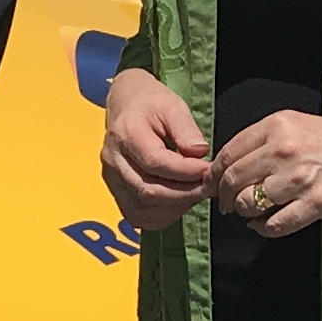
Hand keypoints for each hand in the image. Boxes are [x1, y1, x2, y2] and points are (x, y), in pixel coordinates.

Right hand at [101, 68, 212, 225]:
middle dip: (184, 193)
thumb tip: (199, 152)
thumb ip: (186, 129)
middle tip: (209, 187)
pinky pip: (137, 215)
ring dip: (175, 207)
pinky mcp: (115, 191)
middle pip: (148, 189)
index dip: (185, 171)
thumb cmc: (151, 104)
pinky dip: (161, 216)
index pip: (155, 161)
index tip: (209, 170)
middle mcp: (114, 159)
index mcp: (126, 133)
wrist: (126, 105)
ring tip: (197, 194)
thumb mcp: (172, 105)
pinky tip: (180, 203)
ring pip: (142, 207)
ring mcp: (112, 178)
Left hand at [211, 110, 321, 237]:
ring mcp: (298, 177)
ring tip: (253, 214)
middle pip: (232, 180)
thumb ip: (269, 142)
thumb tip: (235, 165)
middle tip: (227, 206)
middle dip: (224, 198)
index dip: (215, 174)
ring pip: (249, 203)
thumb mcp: (303, 127)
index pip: (228, 152)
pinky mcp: (315, 203)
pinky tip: (268, 224)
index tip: (212, 185)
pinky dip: (265, 228)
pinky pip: (274, 224)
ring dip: (246, 213)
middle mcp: (283, 148)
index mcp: (277, 125)